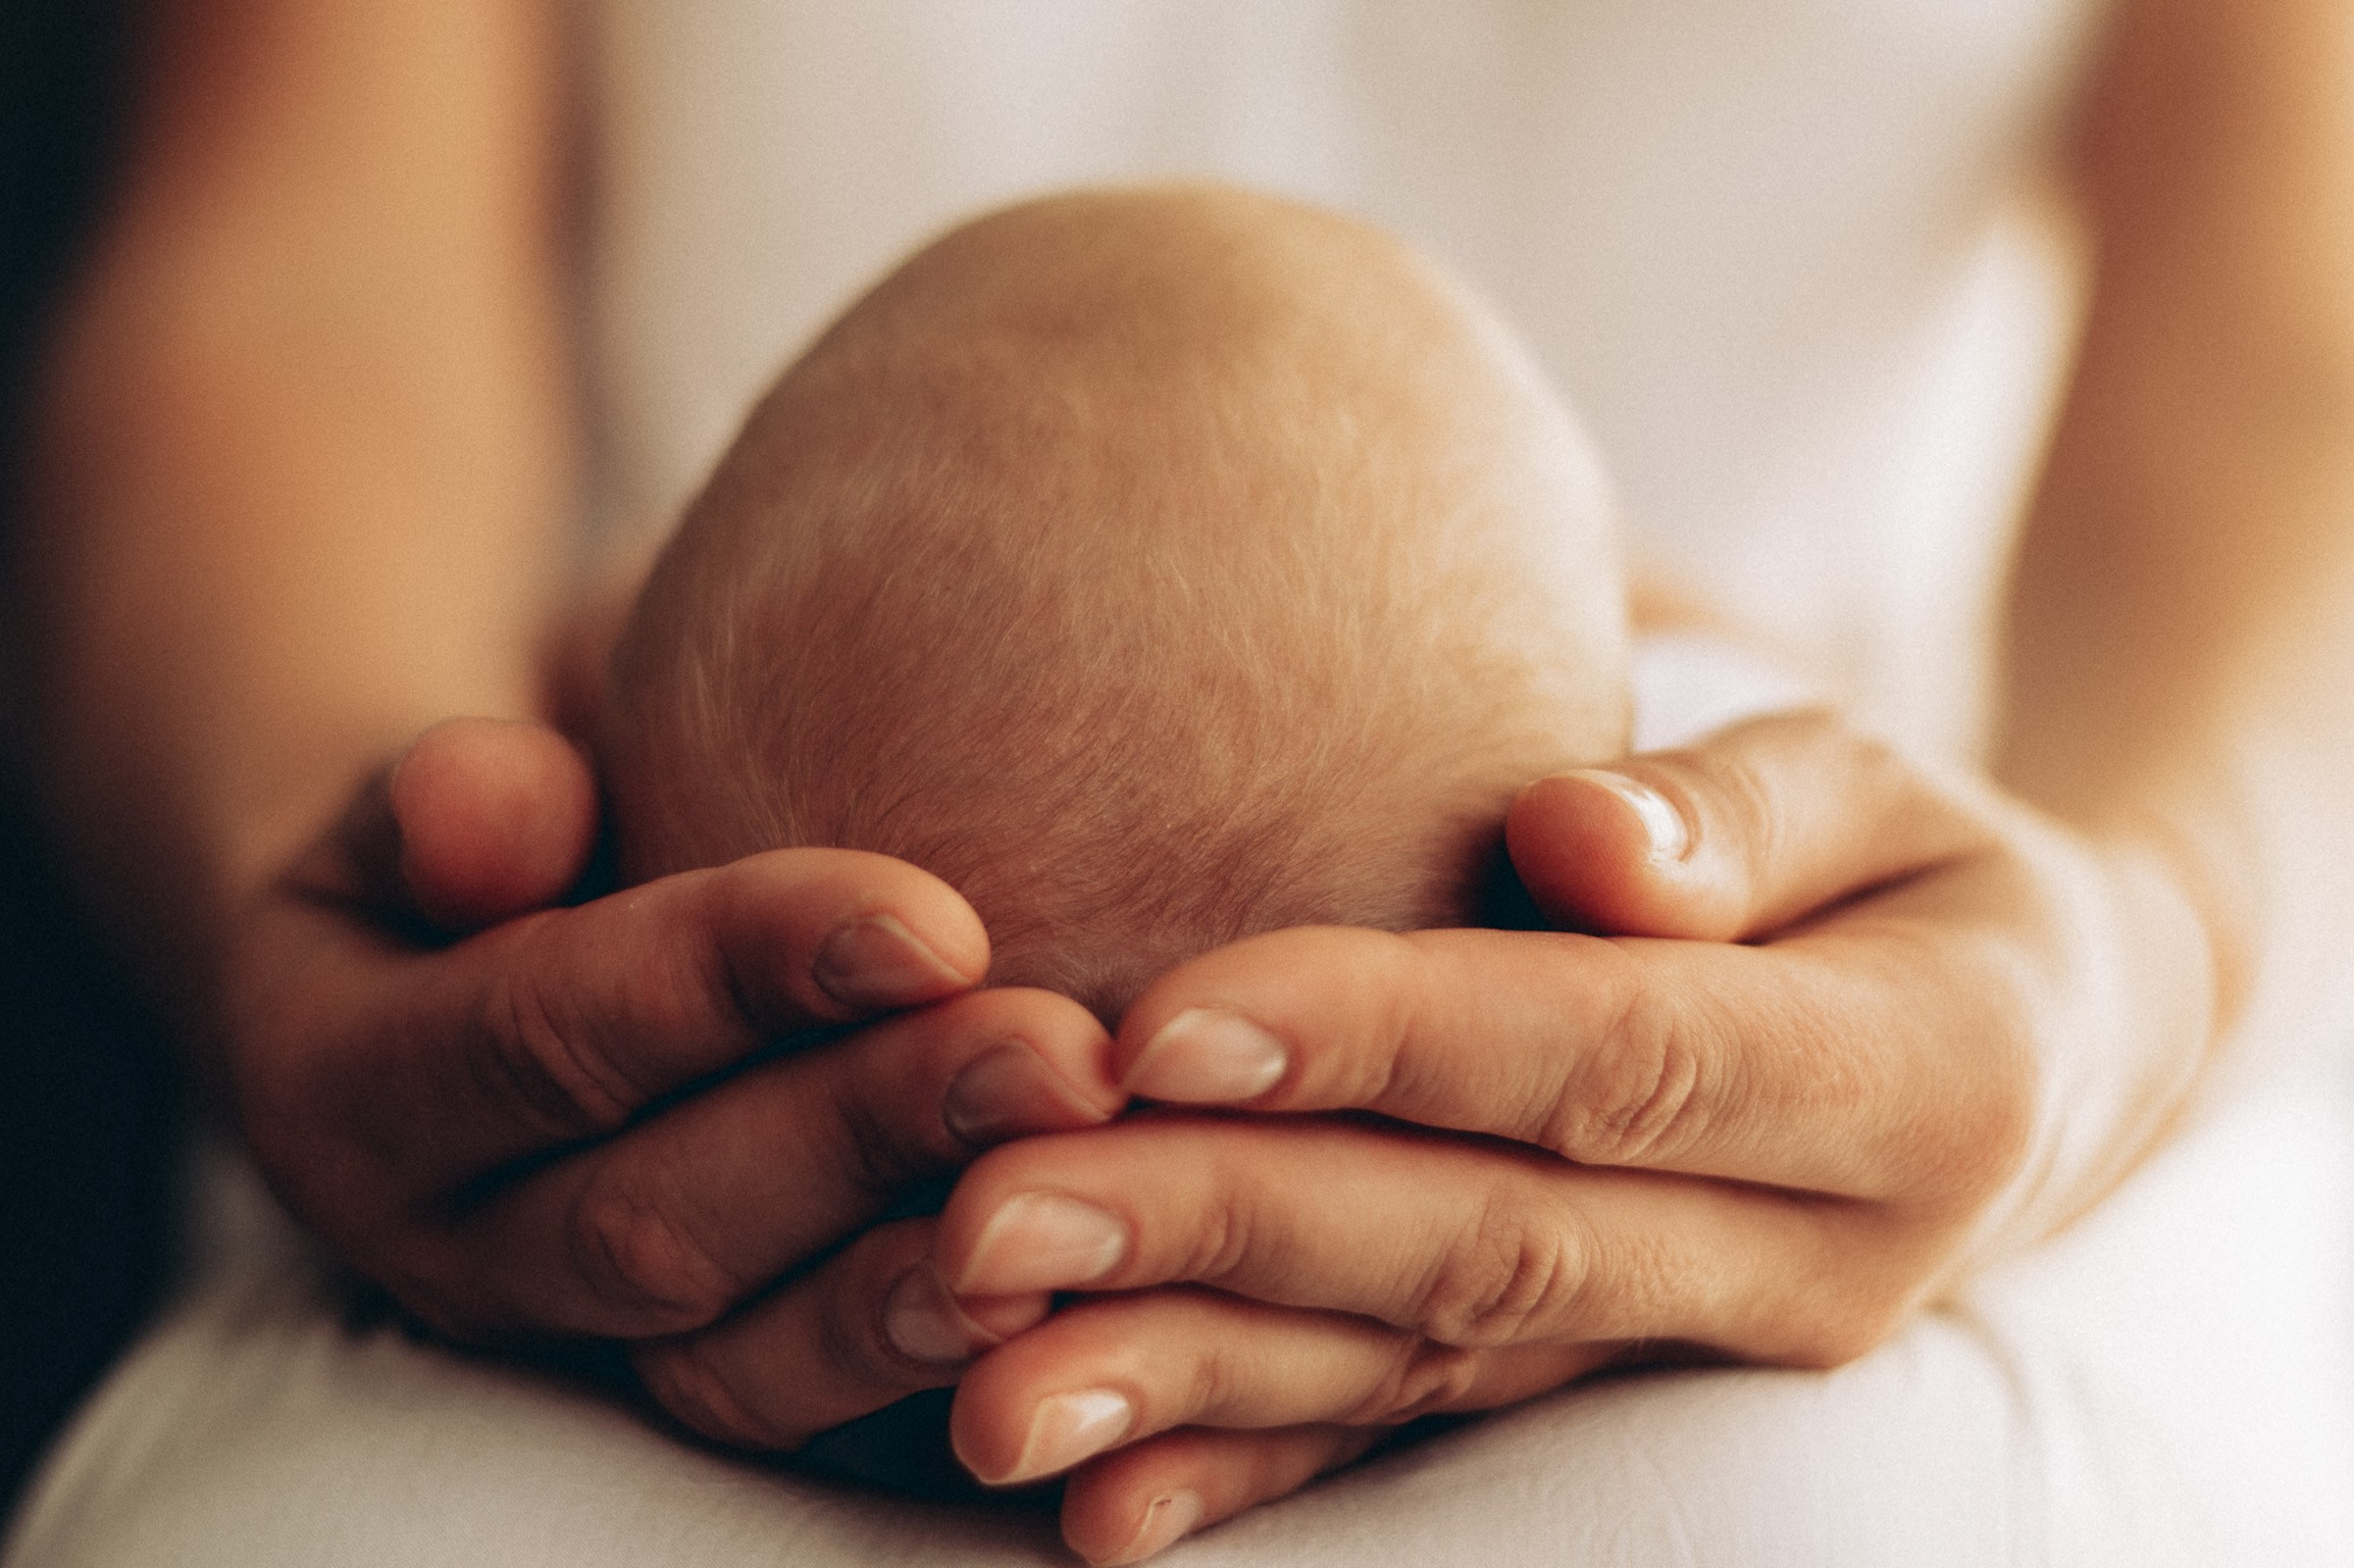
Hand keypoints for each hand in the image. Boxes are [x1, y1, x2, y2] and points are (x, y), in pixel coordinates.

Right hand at [217, 717, 1124, 1446]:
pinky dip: (940, 1361)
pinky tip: (1085, 1293)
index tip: (939, 919)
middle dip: (872, 1133)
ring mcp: (570, 1338)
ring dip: (921, 1282)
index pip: (548, 1027)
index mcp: (350, 1079)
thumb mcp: (428, 786)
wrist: (448, 960)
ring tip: (1094, 1196)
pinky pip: (805, 1407)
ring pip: (737, 1354)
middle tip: (1066, 1058)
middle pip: (660, 1214)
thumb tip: (493, 804)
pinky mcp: (681, 1375)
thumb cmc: (482, 827)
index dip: (736, 975)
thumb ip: (455, 796)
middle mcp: (452, 1243)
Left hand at [928, 711, 2214, 1561]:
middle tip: (985, 1218)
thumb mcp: (1881, 789)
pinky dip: (1263, 1472)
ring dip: (1198, 1377)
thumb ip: (1739, 811)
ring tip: (987, 1381)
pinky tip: (1102, 1507)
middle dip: (1222, 1232)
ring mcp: (1700, 1352)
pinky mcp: (1607, 1395)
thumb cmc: (1914, 872)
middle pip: (1482, 1243)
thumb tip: (1578, 835)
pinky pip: (1423, 1438)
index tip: (1164, 1023)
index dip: (1389, 1043)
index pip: (1610, 1059)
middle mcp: (1808, 1259)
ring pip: (1425, 1369)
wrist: (2022, 1056)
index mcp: (1908, 1081)